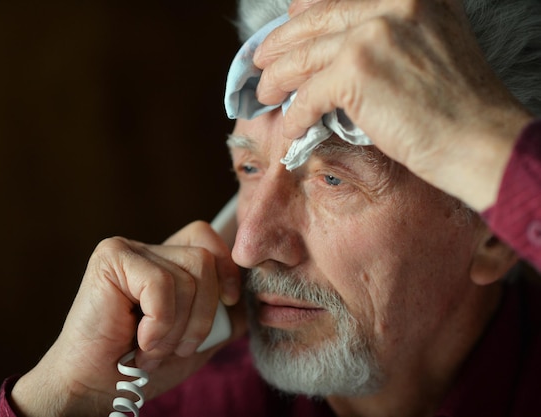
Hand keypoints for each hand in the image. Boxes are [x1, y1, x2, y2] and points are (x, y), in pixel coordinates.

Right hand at [9, 221, 244, 416]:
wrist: (97, 388)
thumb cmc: (144, 365)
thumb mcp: (198, 339)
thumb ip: (223, 314)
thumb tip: (248, 297)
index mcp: (166, 262)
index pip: (209, 240)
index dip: (226, 271)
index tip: (227, 303)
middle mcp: (147, 250)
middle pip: (204, 260)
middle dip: (202, 313)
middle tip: (177, 345)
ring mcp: (128, 250)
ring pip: (188, 277)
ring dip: (178, 327)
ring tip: (153, 348)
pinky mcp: (111, 259)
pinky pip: (161, 285)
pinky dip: (159, 324)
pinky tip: (139, 342)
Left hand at [254, 0, 532, 210]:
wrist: (478, 139)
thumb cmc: (454, 104)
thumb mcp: (426, 43)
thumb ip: (386, 31)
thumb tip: (335, 38)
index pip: (334, 1)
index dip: (302, 19)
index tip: (285, 35)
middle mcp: (390, 3)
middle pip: (312, 23)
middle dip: (279, 46)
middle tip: (261, 64)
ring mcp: (372, 35)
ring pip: (303, 58)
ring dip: (277, 80)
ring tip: (266, 95)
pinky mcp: (356, 72)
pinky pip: (308, 96)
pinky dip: (294, 117)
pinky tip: (289, 131)